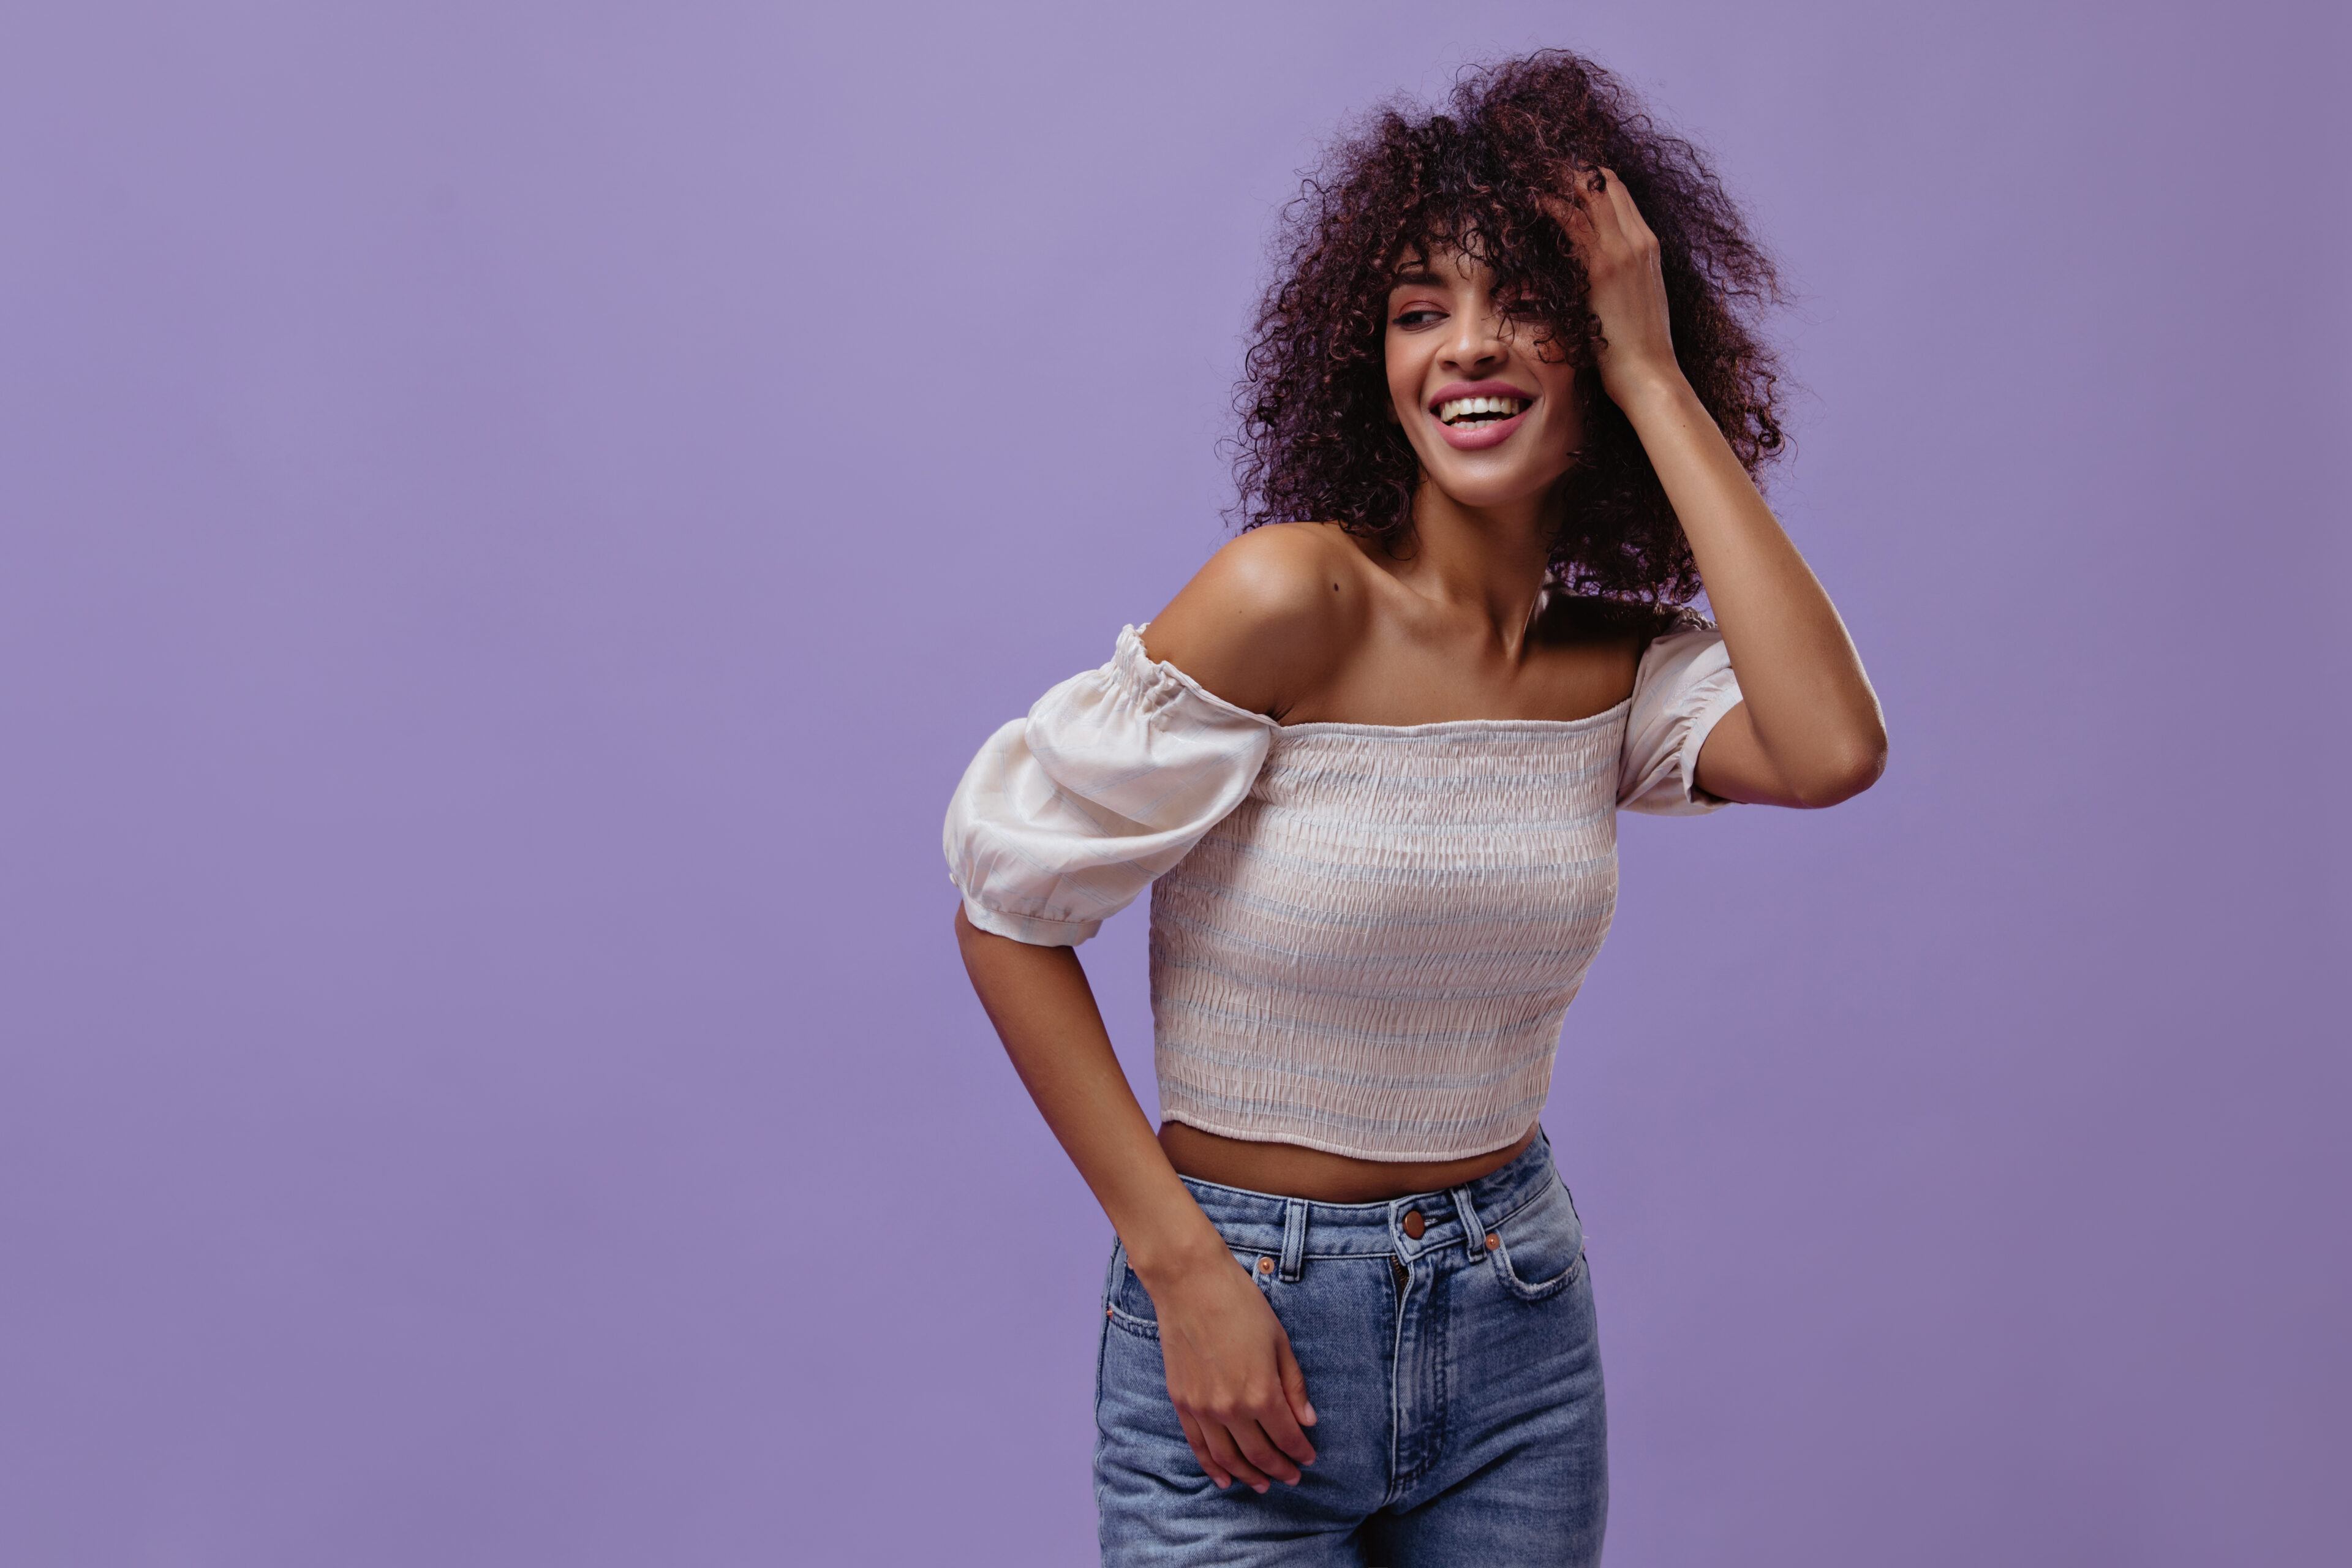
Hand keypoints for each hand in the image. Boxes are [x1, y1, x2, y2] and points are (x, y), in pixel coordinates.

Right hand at [1139, 1246, 1317, 1491]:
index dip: (1301, 1451)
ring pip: (1228, 1458)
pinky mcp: (1181, 1402)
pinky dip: (1212, 1467)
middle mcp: (1231, 1408)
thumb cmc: (1240, 1304)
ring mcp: (1202, 1408)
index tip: (1310, 1458)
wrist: (1189, 1283)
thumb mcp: (1279, 1341)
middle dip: (1279, 1469)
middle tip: (1292, 1477)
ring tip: (1263, 1484)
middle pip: (1259, 1454)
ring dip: (1248, 1476)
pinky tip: (1224, 1479)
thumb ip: (1293, 1385)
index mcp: (1261, 1392)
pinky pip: (1198, 1446)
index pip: (1287, 1437)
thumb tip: (1307, 1421)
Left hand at [1539, 166, 1681, 406]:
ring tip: (1530, 171)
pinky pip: (1574, 222)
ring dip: (1559, 179)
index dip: (1590, 178)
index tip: (1561, 175)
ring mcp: (1622, 251)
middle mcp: (1639, 241)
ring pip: (1590, 194)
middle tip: (1539, 165)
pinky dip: (1552, 204)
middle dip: (1572, 170)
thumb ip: (1620, 278)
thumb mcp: (1635, 301)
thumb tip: (1594, 277)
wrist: (1650, 374)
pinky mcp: (1602, 268)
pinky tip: (1532, 197)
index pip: (1619, 194)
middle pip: (1606, 184)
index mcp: (1648, 246)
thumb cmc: (1638, 348)